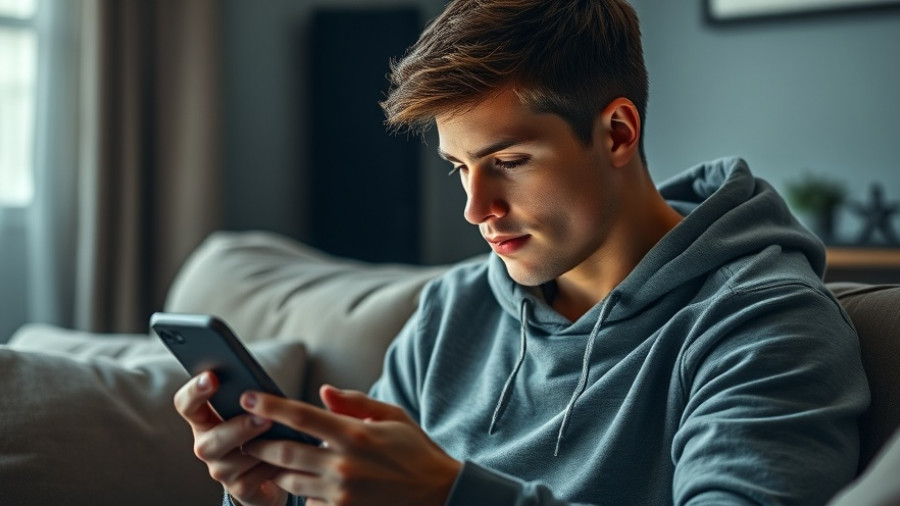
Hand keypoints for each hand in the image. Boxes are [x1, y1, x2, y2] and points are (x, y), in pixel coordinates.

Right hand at [173, 372, 287, 505]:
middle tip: (263, 418)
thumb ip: (249, 399)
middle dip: (239, 428)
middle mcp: (206, 446)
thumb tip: (260, 388)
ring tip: (283, 437)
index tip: (212, 377)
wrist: (266, 473)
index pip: (186, 404)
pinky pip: (256, 477)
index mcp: (204, 420)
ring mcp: (220, 470)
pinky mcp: (239, 489)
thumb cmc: (259, 432)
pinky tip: (289, 457)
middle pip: (211, 441)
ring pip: (236, 461)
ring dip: (262, 448)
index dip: (195, 391)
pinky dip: (274, 465)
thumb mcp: (251, 411)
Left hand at [240, 385, 461, 505]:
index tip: (247, 398)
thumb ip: (354, 403)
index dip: (270, 406)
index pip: (301, 416)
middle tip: (246, 436)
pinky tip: (312, 484)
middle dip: (260, 443)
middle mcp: (343, 465)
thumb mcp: (393, 416)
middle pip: (284, 452)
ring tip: (272, 460)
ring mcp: (341, 494)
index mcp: (354, 434)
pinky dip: (304, 493)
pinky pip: (308, 503)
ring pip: (290, 481)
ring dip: (278, 471)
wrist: (439, 494)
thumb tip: (322, 392)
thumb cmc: (415, 451)